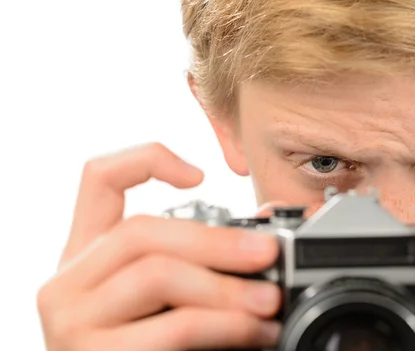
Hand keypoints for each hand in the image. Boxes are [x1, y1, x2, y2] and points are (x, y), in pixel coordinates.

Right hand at [37, 143, 281, 350]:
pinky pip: (170, 329)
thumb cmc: (149, 348)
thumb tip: (269, 231)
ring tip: (270, 303)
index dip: (147, 160)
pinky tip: (254, 334)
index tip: (200, 175)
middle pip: (141, 230)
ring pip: (156, 274)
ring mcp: (72, 323)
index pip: (98, 178)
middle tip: (270, 255)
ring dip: (227, 288)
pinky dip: (223, 327)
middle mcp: (68, 283)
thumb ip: (199, 261)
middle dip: (217, 240)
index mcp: (87, 256)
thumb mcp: (165, 298)